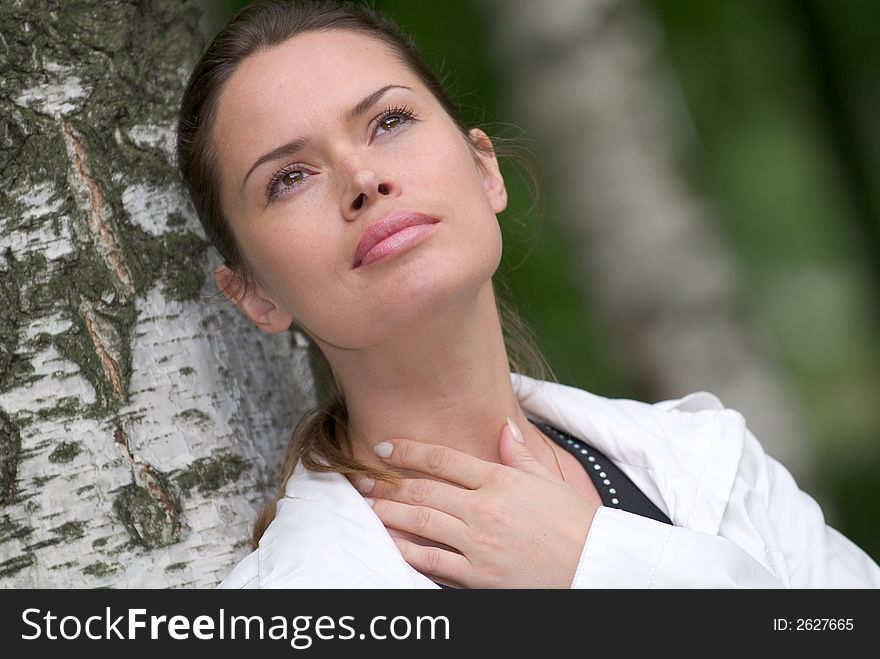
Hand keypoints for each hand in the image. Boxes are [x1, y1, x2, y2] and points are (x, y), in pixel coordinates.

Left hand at [357, 419, 598, 587]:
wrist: (594, 567)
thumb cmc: (574, 522)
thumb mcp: (548, 481)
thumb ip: (520, 454)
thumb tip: (503, 427)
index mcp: (500, 480)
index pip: (444, 460)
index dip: (410, 451)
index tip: (386, 448)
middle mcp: (484, 508)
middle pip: (425, 490)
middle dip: (388, 483)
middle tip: (362, 478)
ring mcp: (479, 543)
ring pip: (422, 523)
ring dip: (390, 513)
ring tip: (369, 507)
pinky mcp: (478, 576)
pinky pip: (434, 562)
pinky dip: (409, 551)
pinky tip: (392, 542)